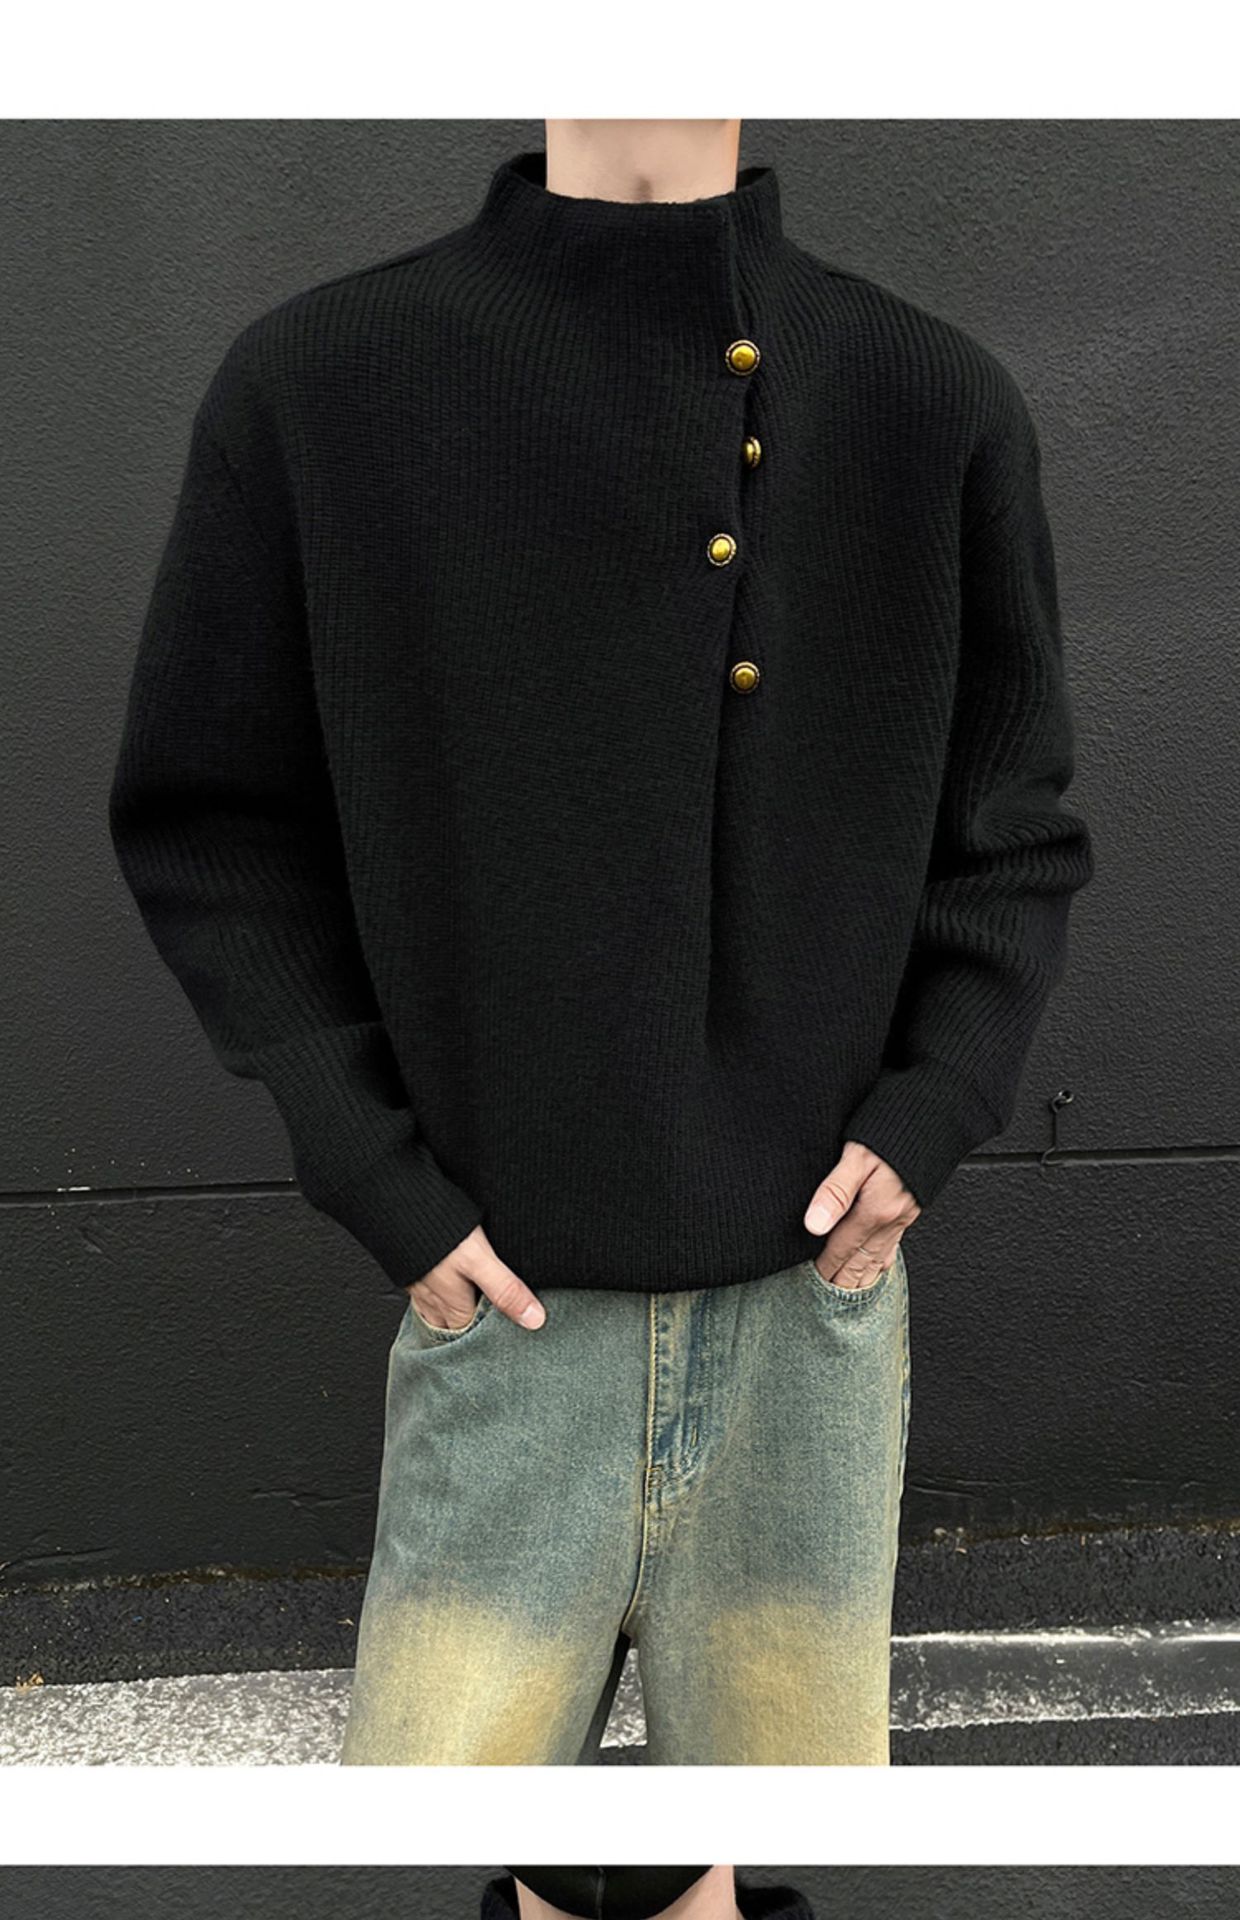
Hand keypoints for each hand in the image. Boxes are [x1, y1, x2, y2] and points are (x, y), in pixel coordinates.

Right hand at [408, 1224, 545, 1329]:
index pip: (473, 1337)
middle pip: (455, 1328)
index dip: (490, 1337)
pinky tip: (447, 1285)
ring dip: (453, 1314)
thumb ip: (505, 1290)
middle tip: (492, 1329)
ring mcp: (420, 1287)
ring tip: (472, 1313)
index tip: (508, 1337)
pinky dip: (439, 1294)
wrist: (397, 1205)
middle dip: (471, 1330)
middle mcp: (433, 1303)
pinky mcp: (412, 1269)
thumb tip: (534, 1319)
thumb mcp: (479, 1261)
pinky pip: (427, 1292)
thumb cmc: (438, 1233)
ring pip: (438, 1312)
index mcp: (453, 1308)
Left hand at [804, 1141, 919, 1289]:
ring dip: (861, 1278)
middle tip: (826, 1303)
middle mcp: (890, 1219)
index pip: (841, 1248)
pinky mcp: (910, 1210)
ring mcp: (903, 1217)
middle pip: (860, 1261)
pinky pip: (892, 1246)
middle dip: (842, 1282)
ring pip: (877, 1258)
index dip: (825, 1267)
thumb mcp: (856, 1156)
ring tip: (847, 1294)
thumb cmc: (892, 1130)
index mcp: (874, 1211)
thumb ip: (834, 1191)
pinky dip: (880, 1263)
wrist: (935, 1118)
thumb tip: (813, 1226)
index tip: (812, 1282)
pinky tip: (876, 1268)